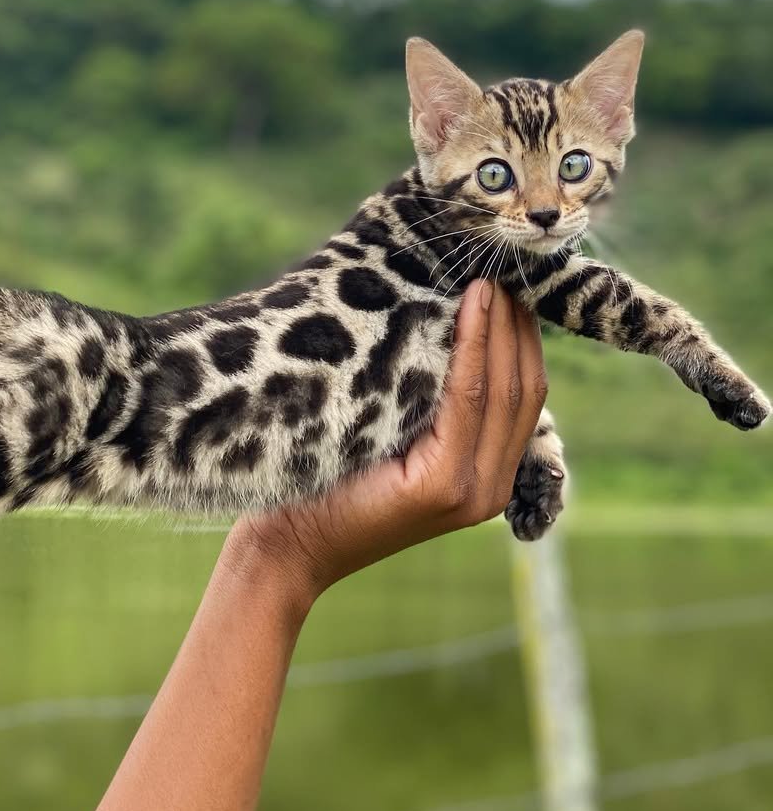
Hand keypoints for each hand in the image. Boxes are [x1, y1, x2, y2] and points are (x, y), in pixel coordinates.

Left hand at [232, 280, 546, 603]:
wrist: (287, 543)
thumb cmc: (329, 480)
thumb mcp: (394, 434)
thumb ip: (431, 400)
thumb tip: (445, 319)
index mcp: (485, 477)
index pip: (522, 394)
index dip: (520, 336)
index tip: (507, 283)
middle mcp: (490, 488)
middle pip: (524, 388)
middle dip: (516, 323)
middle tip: (501, 267)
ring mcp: (472, 492)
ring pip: (504, 390)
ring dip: (499, 327)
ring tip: (488, 276)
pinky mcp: (443, 486)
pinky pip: (468, 399)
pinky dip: (473, 348)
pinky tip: (469, 308)